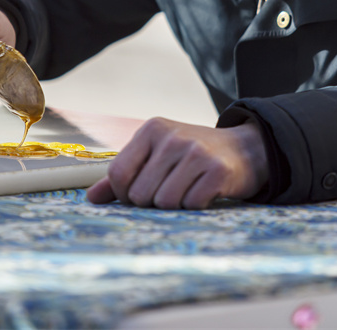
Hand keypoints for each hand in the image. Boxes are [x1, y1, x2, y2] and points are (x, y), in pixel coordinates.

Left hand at [86, 118, 268, 209]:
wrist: (244, 149)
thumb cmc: (193, 154)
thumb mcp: (157, 154)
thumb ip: (124, 174)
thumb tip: (91, 198)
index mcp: (151, 130)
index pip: (118, 174)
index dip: (123, 195)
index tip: (137, 195)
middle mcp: (172, 137)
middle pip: (139, 194)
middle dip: (151, 201)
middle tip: (171, 189)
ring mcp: (196, 152)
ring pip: (164, 202)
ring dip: (174, 205)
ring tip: (188, 189)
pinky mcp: (217, 171)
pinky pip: (191, 205)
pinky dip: (195, 206)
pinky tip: (204, 191)